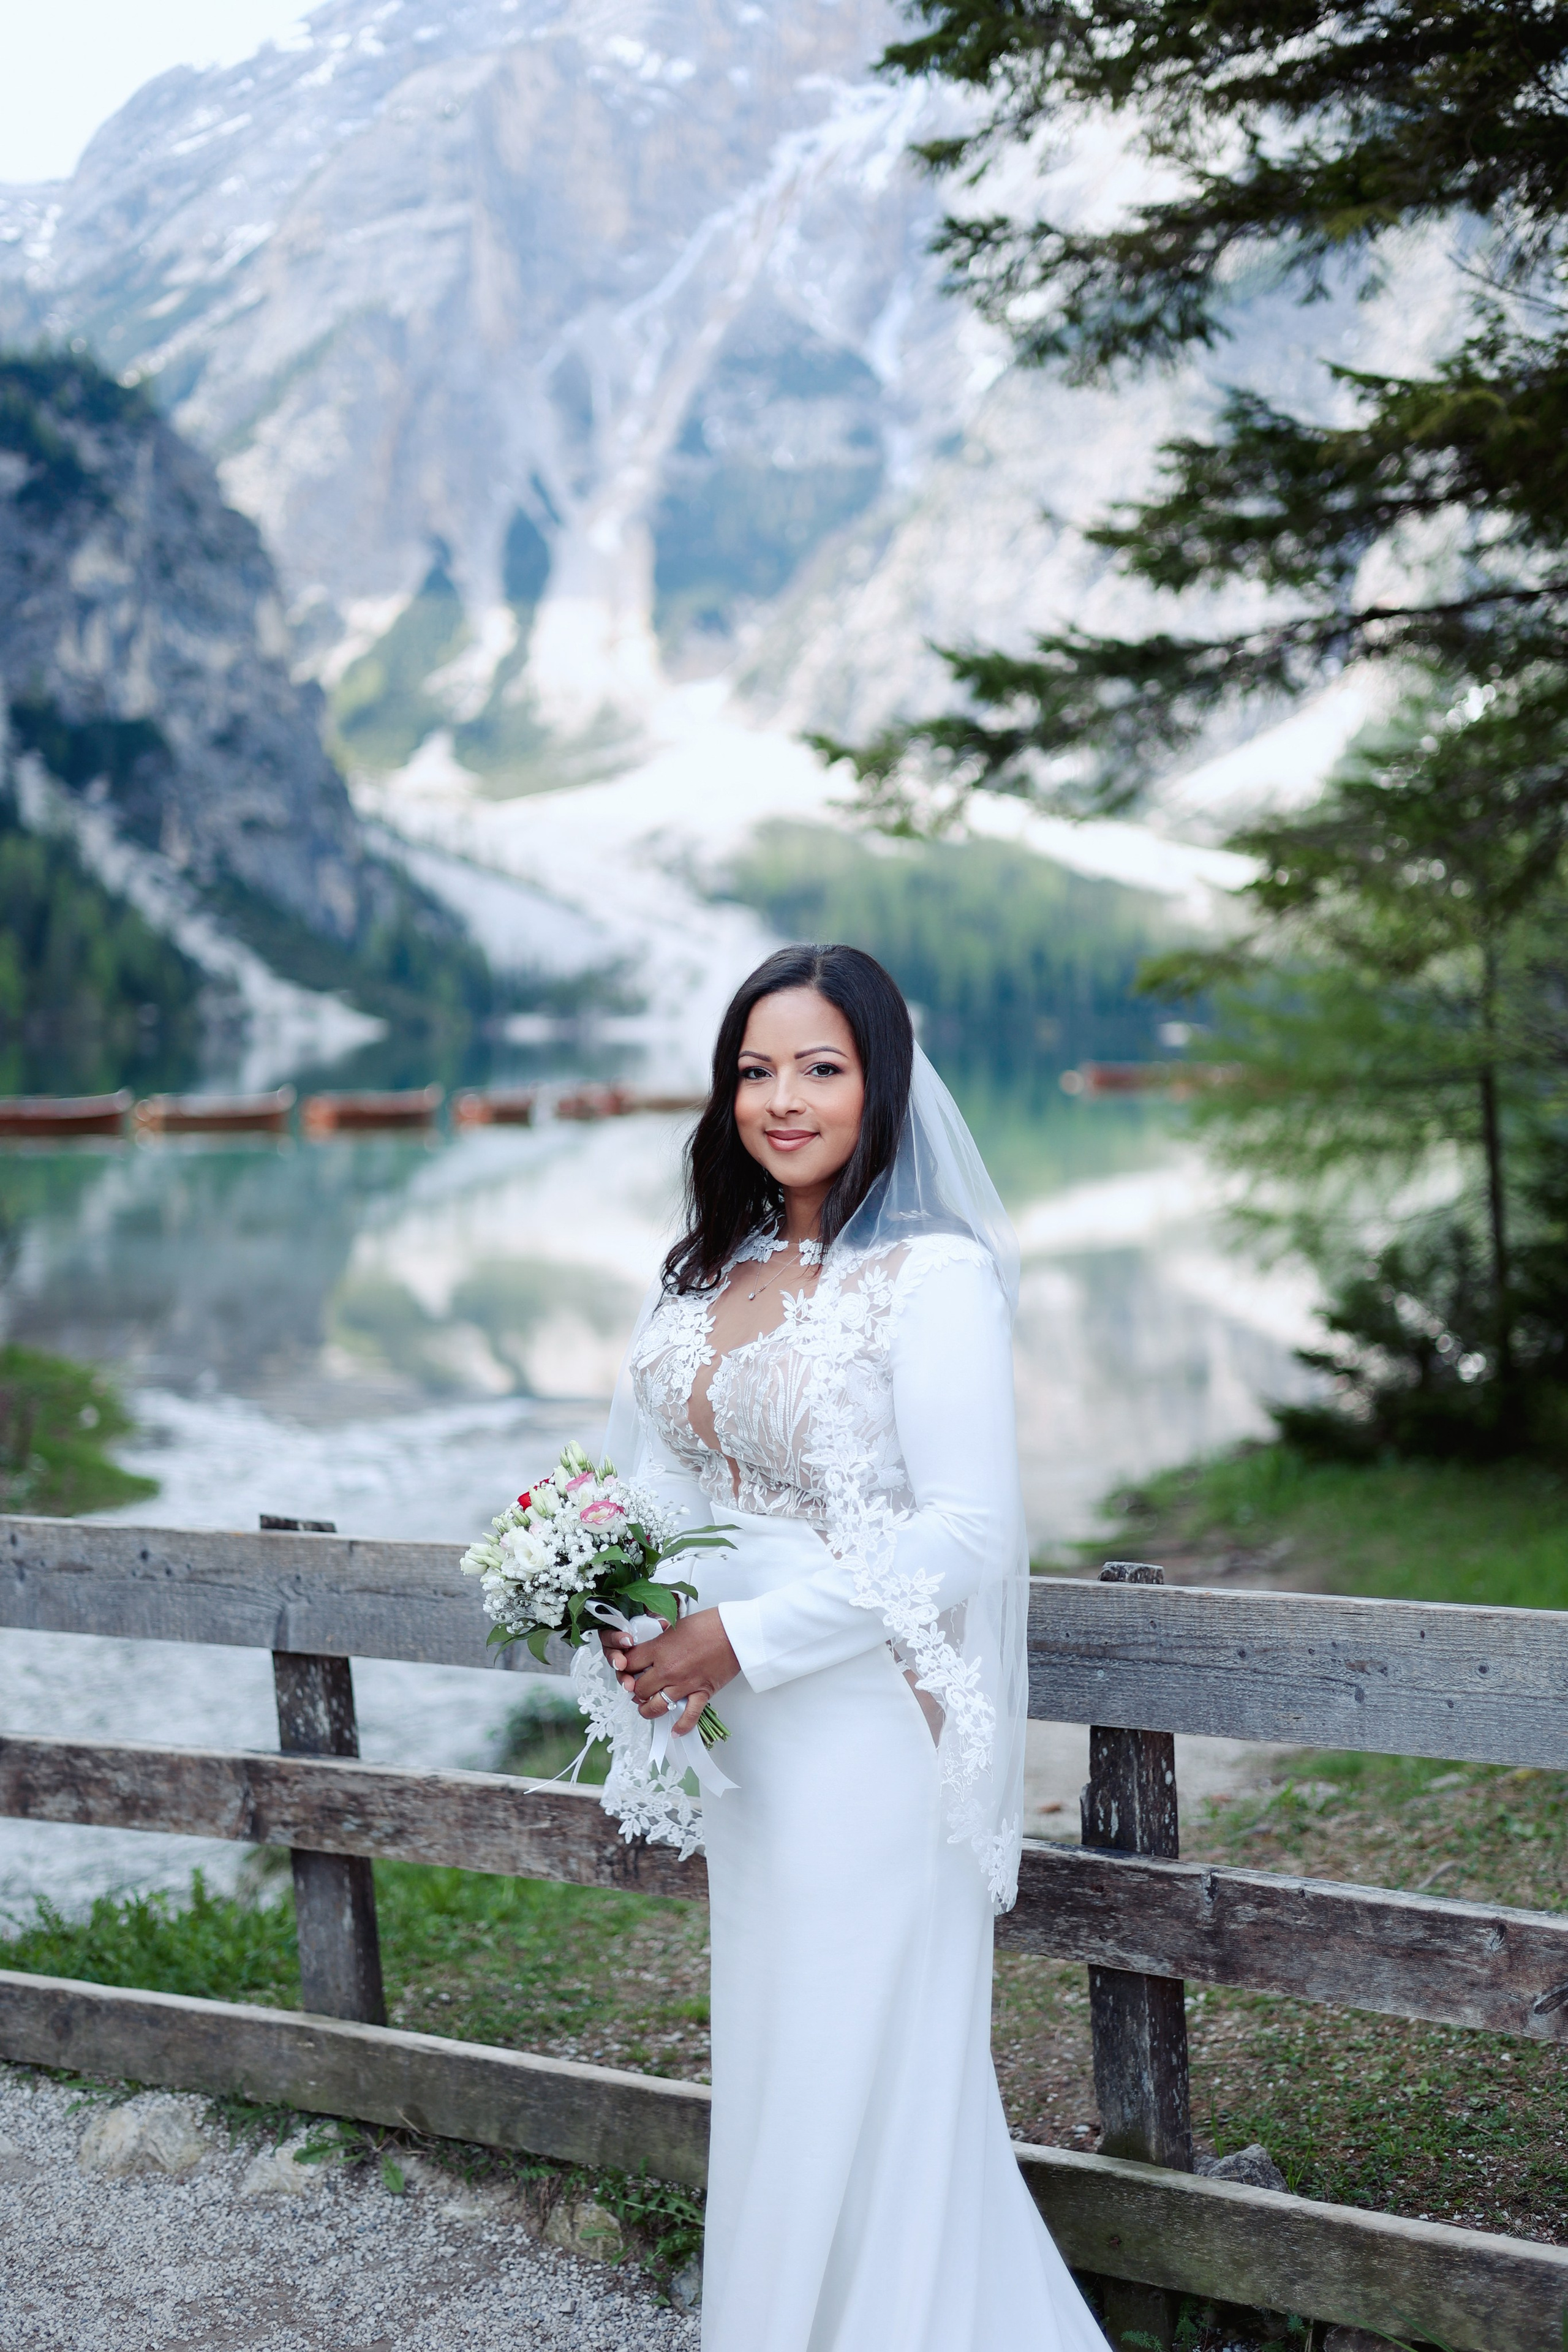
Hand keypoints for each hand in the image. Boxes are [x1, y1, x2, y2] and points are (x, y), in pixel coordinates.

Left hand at [597, 1609, 739, 1737]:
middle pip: (639, 1689)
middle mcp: (668, 1669)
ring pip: (656, 1706)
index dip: (625, 1669)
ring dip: (648, 1710)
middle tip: (638, 1688)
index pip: (630, 1664)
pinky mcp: (701, 1693)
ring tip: (647, 1707)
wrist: (735, 1632)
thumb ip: (660, 1640)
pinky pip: (688, 1717)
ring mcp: (684, 1684)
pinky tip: (674, 1732)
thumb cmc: (709, 1624)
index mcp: (659, 1649)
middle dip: (636, 1690)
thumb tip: (652, 1648)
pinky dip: (680, 1727)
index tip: (628, 1670)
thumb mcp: (676, 1625)